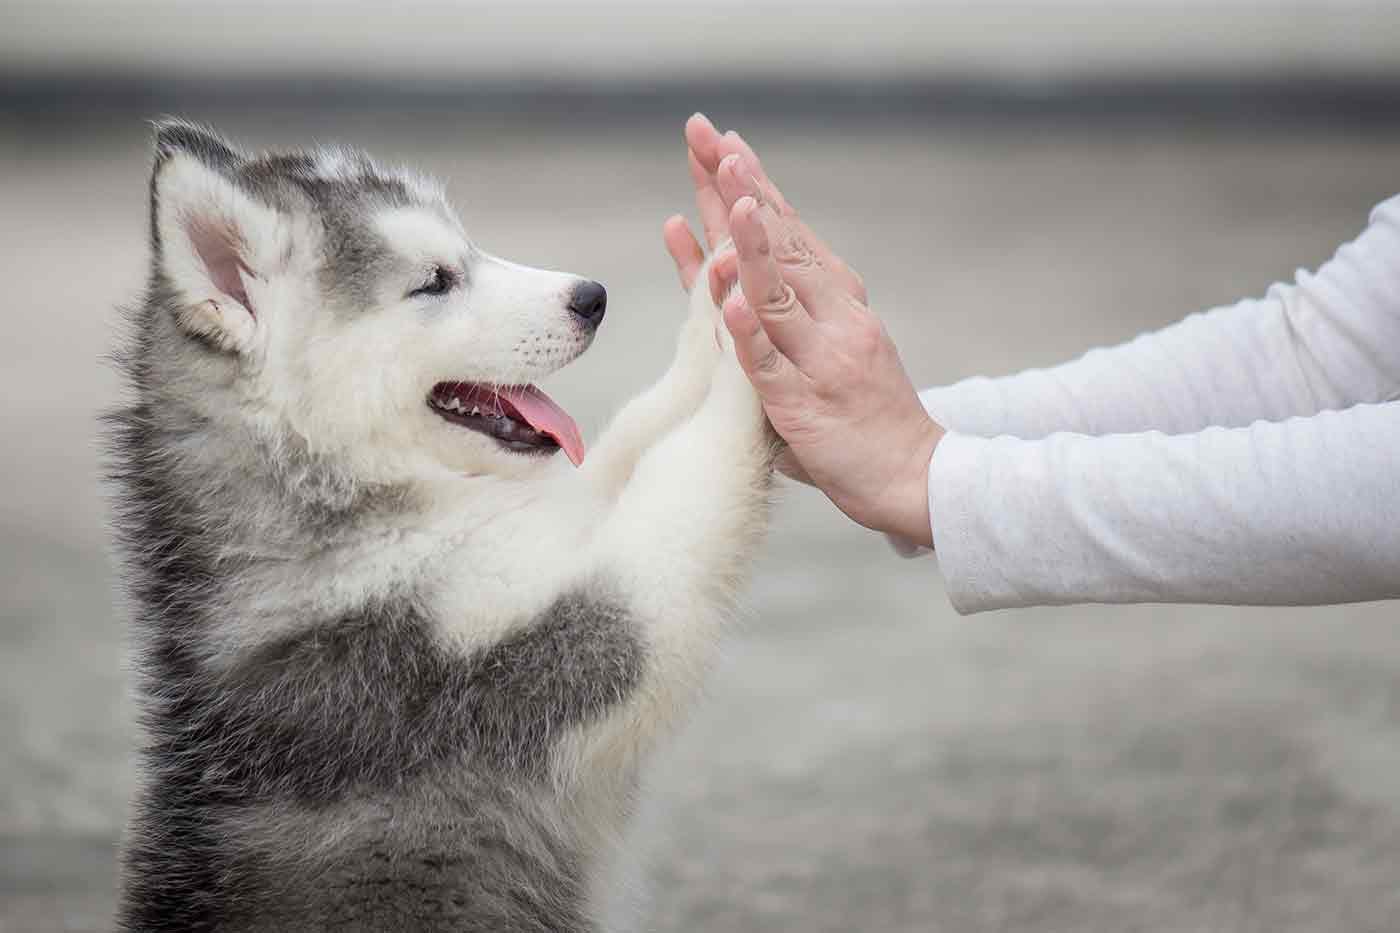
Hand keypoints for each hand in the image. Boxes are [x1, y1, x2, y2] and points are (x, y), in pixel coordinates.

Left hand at [663, 115, 943, 546]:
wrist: (917, 475)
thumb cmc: (865, 414)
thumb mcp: (832, 347)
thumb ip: (784, 313)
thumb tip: (736, 274)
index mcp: (838, 300)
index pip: (789, 231)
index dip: (755, 186)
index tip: (724, 142)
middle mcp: (834, 318)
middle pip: (779, 245)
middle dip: (741, 190)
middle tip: (711, 140)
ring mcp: (820, 359)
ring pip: (777, 294)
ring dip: (751, 244)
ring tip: (728, 200)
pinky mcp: (804, 404)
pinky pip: (769, 365)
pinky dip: (748, 333)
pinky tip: (729, 302)